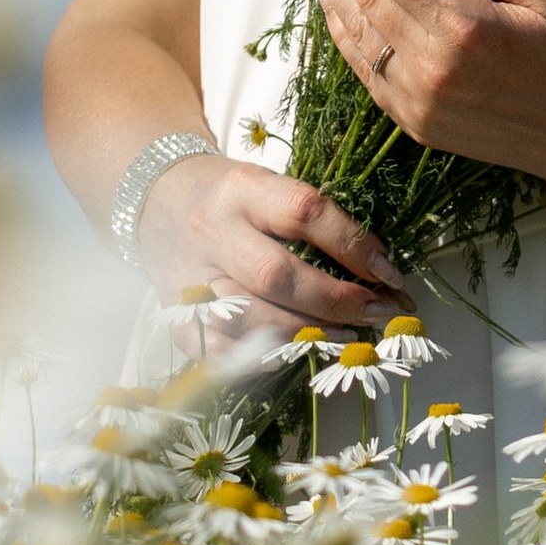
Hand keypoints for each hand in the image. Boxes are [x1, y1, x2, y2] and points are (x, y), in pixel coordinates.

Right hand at [133, 151, 411, 341]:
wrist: (154, 198)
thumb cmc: (228, 194)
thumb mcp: (267, 185)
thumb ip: (310, 220)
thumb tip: (376, 269)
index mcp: (242, 189)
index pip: (305, 212)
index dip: (354, 245)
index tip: (390, 272)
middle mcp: (213, 232)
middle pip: (277, 274)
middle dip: (336, 300)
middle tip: (379, 313)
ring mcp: (191, 278)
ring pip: (251, 318)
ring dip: (308, 334)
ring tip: (348, 336)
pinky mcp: (177, 316)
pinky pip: (220, 351)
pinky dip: (261, 358)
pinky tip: (296, 353)